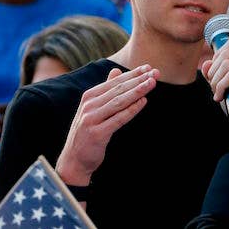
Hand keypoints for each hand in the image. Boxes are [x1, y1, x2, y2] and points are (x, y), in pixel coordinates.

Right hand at [55, 65, 158, 185]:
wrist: (73, 160)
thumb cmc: (87, 132)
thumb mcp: (93, 108)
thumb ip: (105, 90)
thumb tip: (116, 70)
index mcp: (89, 97)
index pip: (115, 82)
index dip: (132, 74)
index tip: (148, 67)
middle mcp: (89, 106)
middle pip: (119, 89)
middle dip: (139, 80)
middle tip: (155, 72)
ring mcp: (91, 119)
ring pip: (119, 101)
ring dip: (137, 91)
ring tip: (152, 83)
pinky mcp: (97, 134)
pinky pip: (118, 119)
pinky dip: (132, 109)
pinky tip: (143, 101)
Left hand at [201, 37, 228, 136]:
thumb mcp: (223, 87)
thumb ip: (214, 74)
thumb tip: (206, 63)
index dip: (218, 57)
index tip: (215, 76)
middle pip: (227, 52)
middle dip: (214, 70)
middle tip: (214, 88)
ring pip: (227, 63)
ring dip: (216, 80)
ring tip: (217, 93)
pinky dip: (221, 86)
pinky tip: (221, 97)